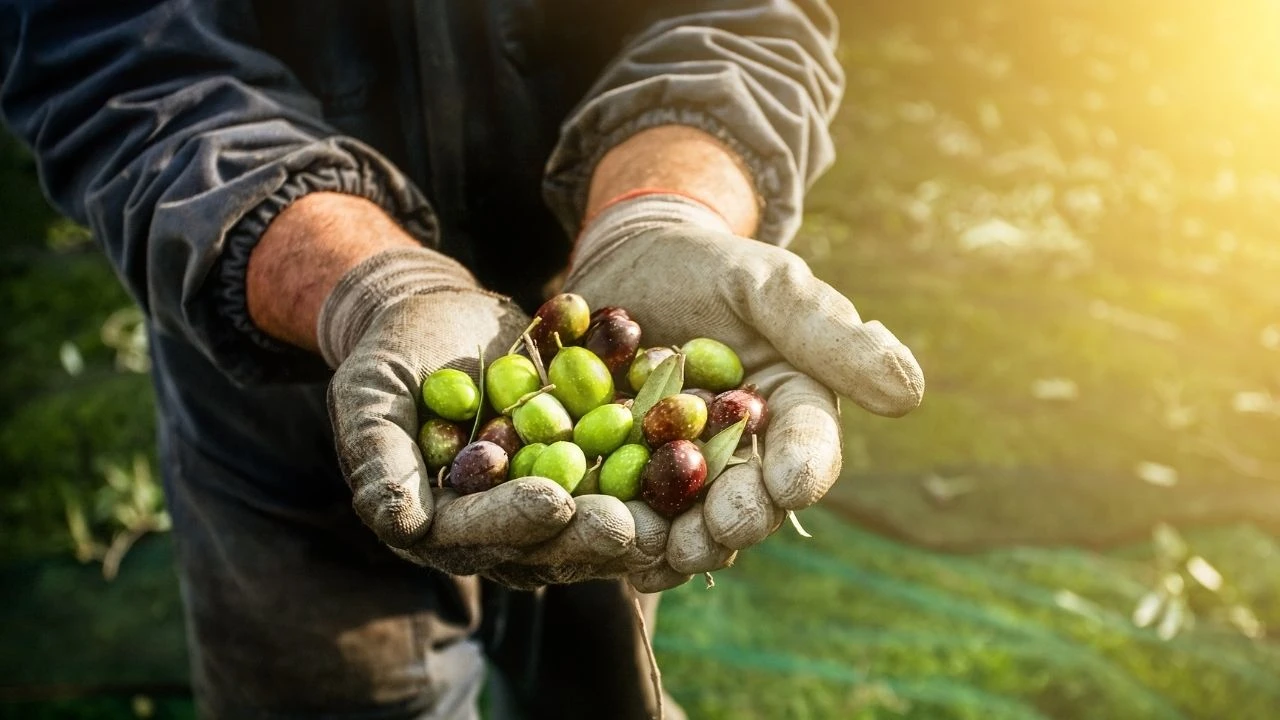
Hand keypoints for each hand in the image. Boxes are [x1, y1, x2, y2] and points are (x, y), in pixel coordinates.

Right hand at [323, 248, 647, 587]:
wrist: (440, 317)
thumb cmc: (392, 354)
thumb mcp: (370, 394)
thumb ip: (378, 456)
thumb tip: (398, 522)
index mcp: (439, 523)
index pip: (476, 533)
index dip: (513, 521)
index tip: (551, 503)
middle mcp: (497, 527)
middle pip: (547, 543)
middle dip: (589, 534)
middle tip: (632, 525)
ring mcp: (546, 502)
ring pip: (595, 523)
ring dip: (638, 520)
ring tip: (678, 511)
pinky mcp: (586, 473)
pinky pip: (625, 479)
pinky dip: (660, 475)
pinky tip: (699, 464)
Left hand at [565, 195, 924, 590]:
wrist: (628, 262)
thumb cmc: (708, 265)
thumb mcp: (767, 283)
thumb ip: (827, 333)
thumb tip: (909, 394)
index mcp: (791, 409)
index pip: (809, 446)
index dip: (803, 469)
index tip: (790, 486)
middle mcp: (744, 453)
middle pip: (750, 499)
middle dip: (738, 520)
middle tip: (718, 532)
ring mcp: (683, 471)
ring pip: (690, 520)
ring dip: (678, 542)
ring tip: (660, 551)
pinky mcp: (626, 474)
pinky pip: (628, 512)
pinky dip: (620, 530)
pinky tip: (608, 543)